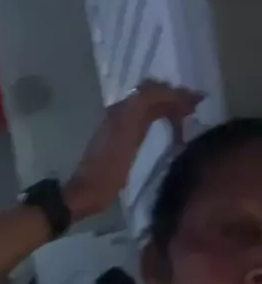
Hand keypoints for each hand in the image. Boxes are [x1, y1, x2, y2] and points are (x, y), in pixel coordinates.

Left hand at [64, 80, 204, 220]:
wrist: (87, 191)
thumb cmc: (108, 174)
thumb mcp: (127, 142)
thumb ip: (141, 113)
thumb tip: (166, 94)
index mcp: (123, 113)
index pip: (152, 92)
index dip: (175, 94)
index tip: (197, 101)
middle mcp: (119, 111)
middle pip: (149, 94)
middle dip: (173, 96)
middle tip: (194, 105)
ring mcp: (116, 122)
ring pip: (146, 103)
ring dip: (166, 104)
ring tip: (186, 113)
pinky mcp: (117, 134)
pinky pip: (140, 115)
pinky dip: (157, 114)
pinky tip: (168, 122)